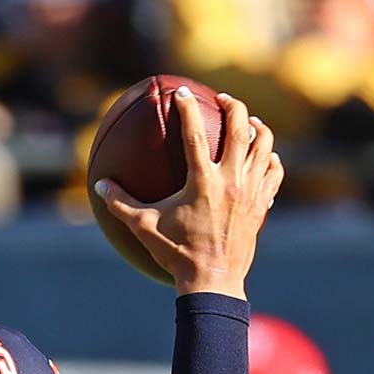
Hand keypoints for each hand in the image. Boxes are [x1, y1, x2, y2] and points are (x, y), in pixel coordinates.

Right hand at [95, 90, 281, 299]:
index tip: (181, 92)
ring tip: (248, 122)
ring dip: (257, 128)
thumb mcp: (144, 227)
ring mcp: (251, 191)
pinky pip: (274, 172)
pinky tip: (264, 156)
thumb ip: (120, 203)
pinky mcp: (262, 204)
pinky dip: (270, 158)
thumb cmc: (176, 254)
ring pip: (264, 146)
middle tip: (224, 99)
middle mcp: (231, 180)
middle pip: (241, 129)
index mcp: (202, 181)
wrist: (214, 281)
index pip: (194, 133)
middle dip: (234, 106)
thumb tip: (100, 185)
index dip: (187, 108)